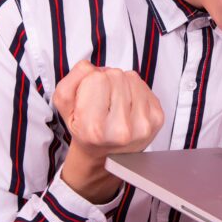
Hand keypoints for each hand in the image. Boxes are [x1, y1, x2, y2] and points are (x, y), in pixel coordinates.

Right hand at [53, 60, 164, 201]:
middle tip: (101, 101)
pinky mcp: (157, 119)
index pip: (97, 78)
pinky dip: (134, 89)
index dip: (89, 82)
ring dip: (120, 84)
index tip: (88, 98)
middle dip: (105, 82)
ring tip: (113, 103)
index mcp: (95, 130)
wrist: (104, 154)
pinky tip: (127, 105)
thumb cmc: (84, 130)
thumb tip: (90, 67)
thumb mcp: (64, 107)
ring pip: (131, 77)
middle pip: (115, 76)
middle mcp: (122, 131)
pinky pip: (144, 85)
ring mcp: (144, 125)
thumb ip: (71, 81)